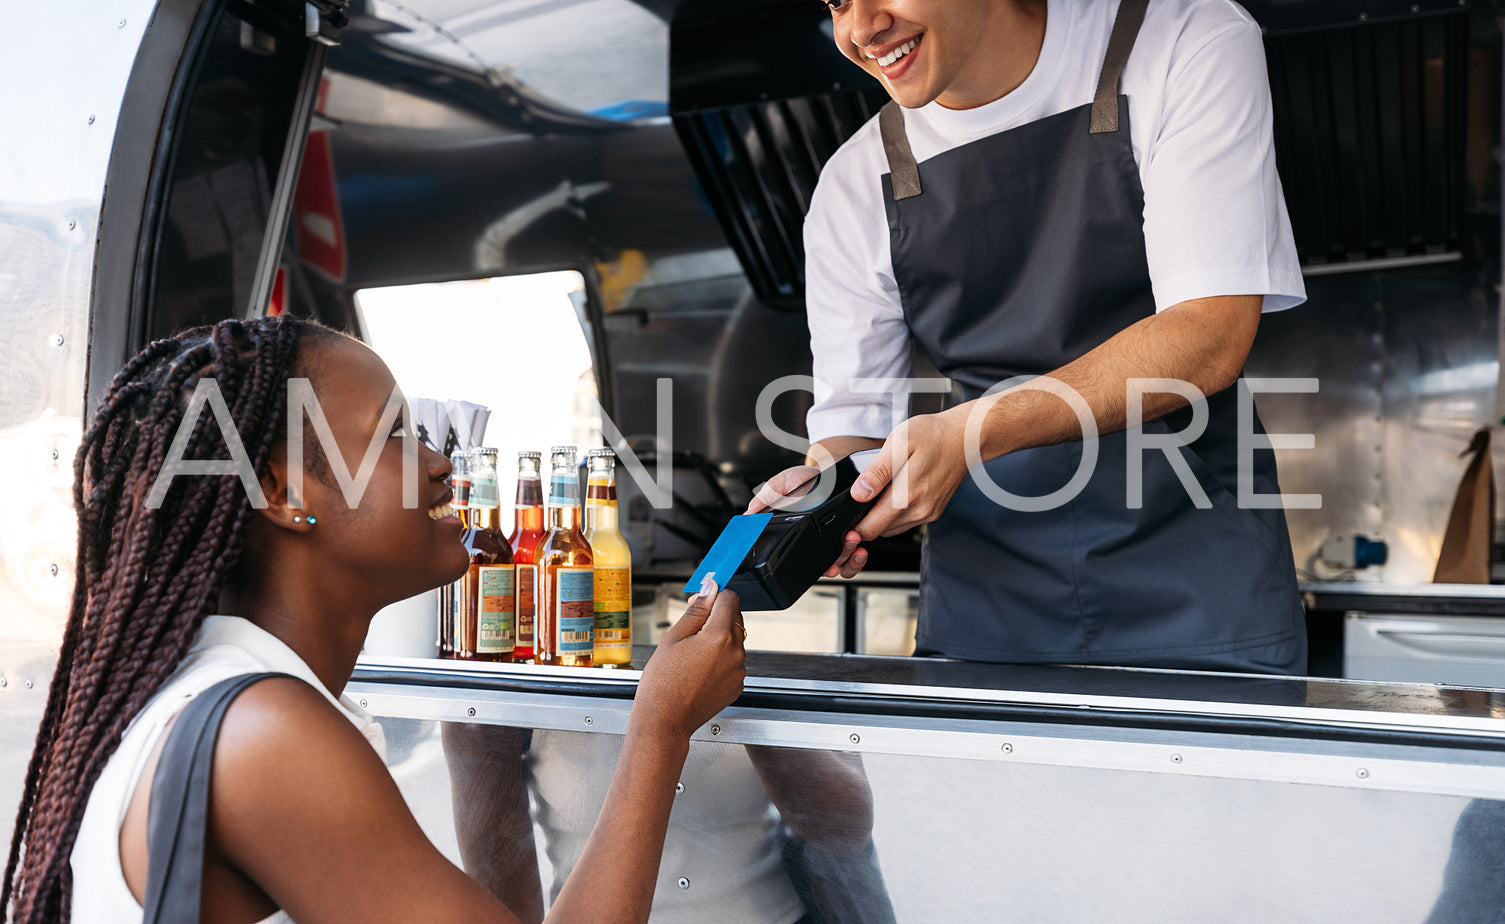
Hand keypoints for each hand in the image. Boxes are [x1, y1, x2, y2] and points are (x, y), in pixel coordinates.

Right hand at [633, 577, 745, 739]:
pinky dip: (720, 659)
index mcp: (719, 637)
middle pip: (735, 617)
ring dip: (718, 638)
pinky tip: (699, 669)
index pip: (730, 598)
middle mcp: (735, 653)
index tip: (703, 598)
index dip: (714, 595)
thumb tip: (710, 588)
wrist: (664, 721)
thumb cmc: (662, 683)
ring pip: (734, 639)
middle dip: (716, 616)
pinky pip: (733, 660)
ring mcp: (738, 670)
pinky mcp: (737, 684)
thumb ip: (696, 609)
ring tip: (691, 655)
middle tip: (690, 629)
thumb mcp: (673, 638)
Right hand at [748, 463, 870, 578]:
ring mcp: (832, 542)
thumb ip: (767, 497)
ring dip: (847, 558)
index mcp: (796, 534)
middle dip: (830, 566)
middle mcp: (813, 543)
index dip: (805, 568)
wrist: (831, 470)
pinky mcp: (850, 538)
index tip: (819, 568)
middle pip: (820, 567)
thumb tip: (750, 513)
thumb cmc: (805, 480)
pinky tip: (859, 549)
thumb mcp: (783, 485)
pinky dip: (857, 559)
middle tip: (834, 561)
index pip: (796, 560)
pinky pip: (854, 560)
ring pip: (839, 564)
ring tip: (851, 542)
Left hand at [849, 409, 968, 542]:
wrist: (966, 437)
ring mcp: (929, 513)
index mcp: (907, 496)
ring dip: (880, 519)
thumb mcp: (899, 443)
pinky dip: (895, 515)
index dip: (852, 527)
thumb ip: (877, 472)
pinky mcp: (934, 511)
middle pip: (879, 532)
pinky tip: (894, 494)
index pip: (870, 528)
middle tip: (856, 502)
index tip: (844, 516)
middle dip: (864, 523)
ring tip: (875, 496)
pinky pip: (907, 522)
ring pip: (892, 529)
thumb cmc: (933, 435)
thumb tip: (858, 494)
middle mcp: (920, 510)